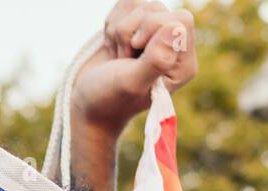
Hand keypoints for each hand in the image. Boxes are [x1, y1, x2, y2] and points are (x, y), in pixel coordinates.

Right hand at [72, 0, 197, 136]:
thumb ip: (156, 59)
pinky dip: (112, 24)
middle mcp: (173, 47)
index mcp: (181, 64)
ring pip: (142, 5)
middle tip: (122, 59)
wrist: (85, 104)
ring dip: (119, 30)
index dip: (153, 28)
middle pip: (159, 9)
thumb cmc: (107, 100)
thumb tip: (178, 28)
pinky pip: (128, 4)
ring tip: (116, 56)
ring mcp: (155, 36)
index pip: (180, 20)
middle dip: (131, 31)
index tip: (134, 50)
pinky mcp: (137, 28)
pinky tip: (112, 47)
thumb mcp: (130, 83)